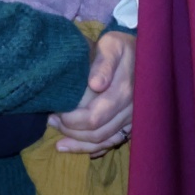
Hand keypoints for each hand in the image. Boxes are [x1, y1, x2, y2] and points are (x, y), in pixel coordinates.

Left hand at [49, 31, 135, 157]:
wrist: (142, 51)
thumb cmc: (121, 47)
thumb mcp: (111, 46)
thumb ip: (103, 64)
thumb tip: (95, 85)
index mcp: (124, 92)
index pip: (94, 118)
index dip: (72, 121)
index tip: (55, 113)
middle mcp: (131, 109)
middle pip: (98, 134)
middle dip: (72, 132)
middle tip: (52, 122)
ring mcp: (133, 119)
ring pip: (105, 141)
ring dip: (80, 144)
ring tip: (60, 141)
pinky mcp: (133, 123)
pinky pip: (114, 142)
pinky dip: (95, 148)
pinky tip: (78, 146)